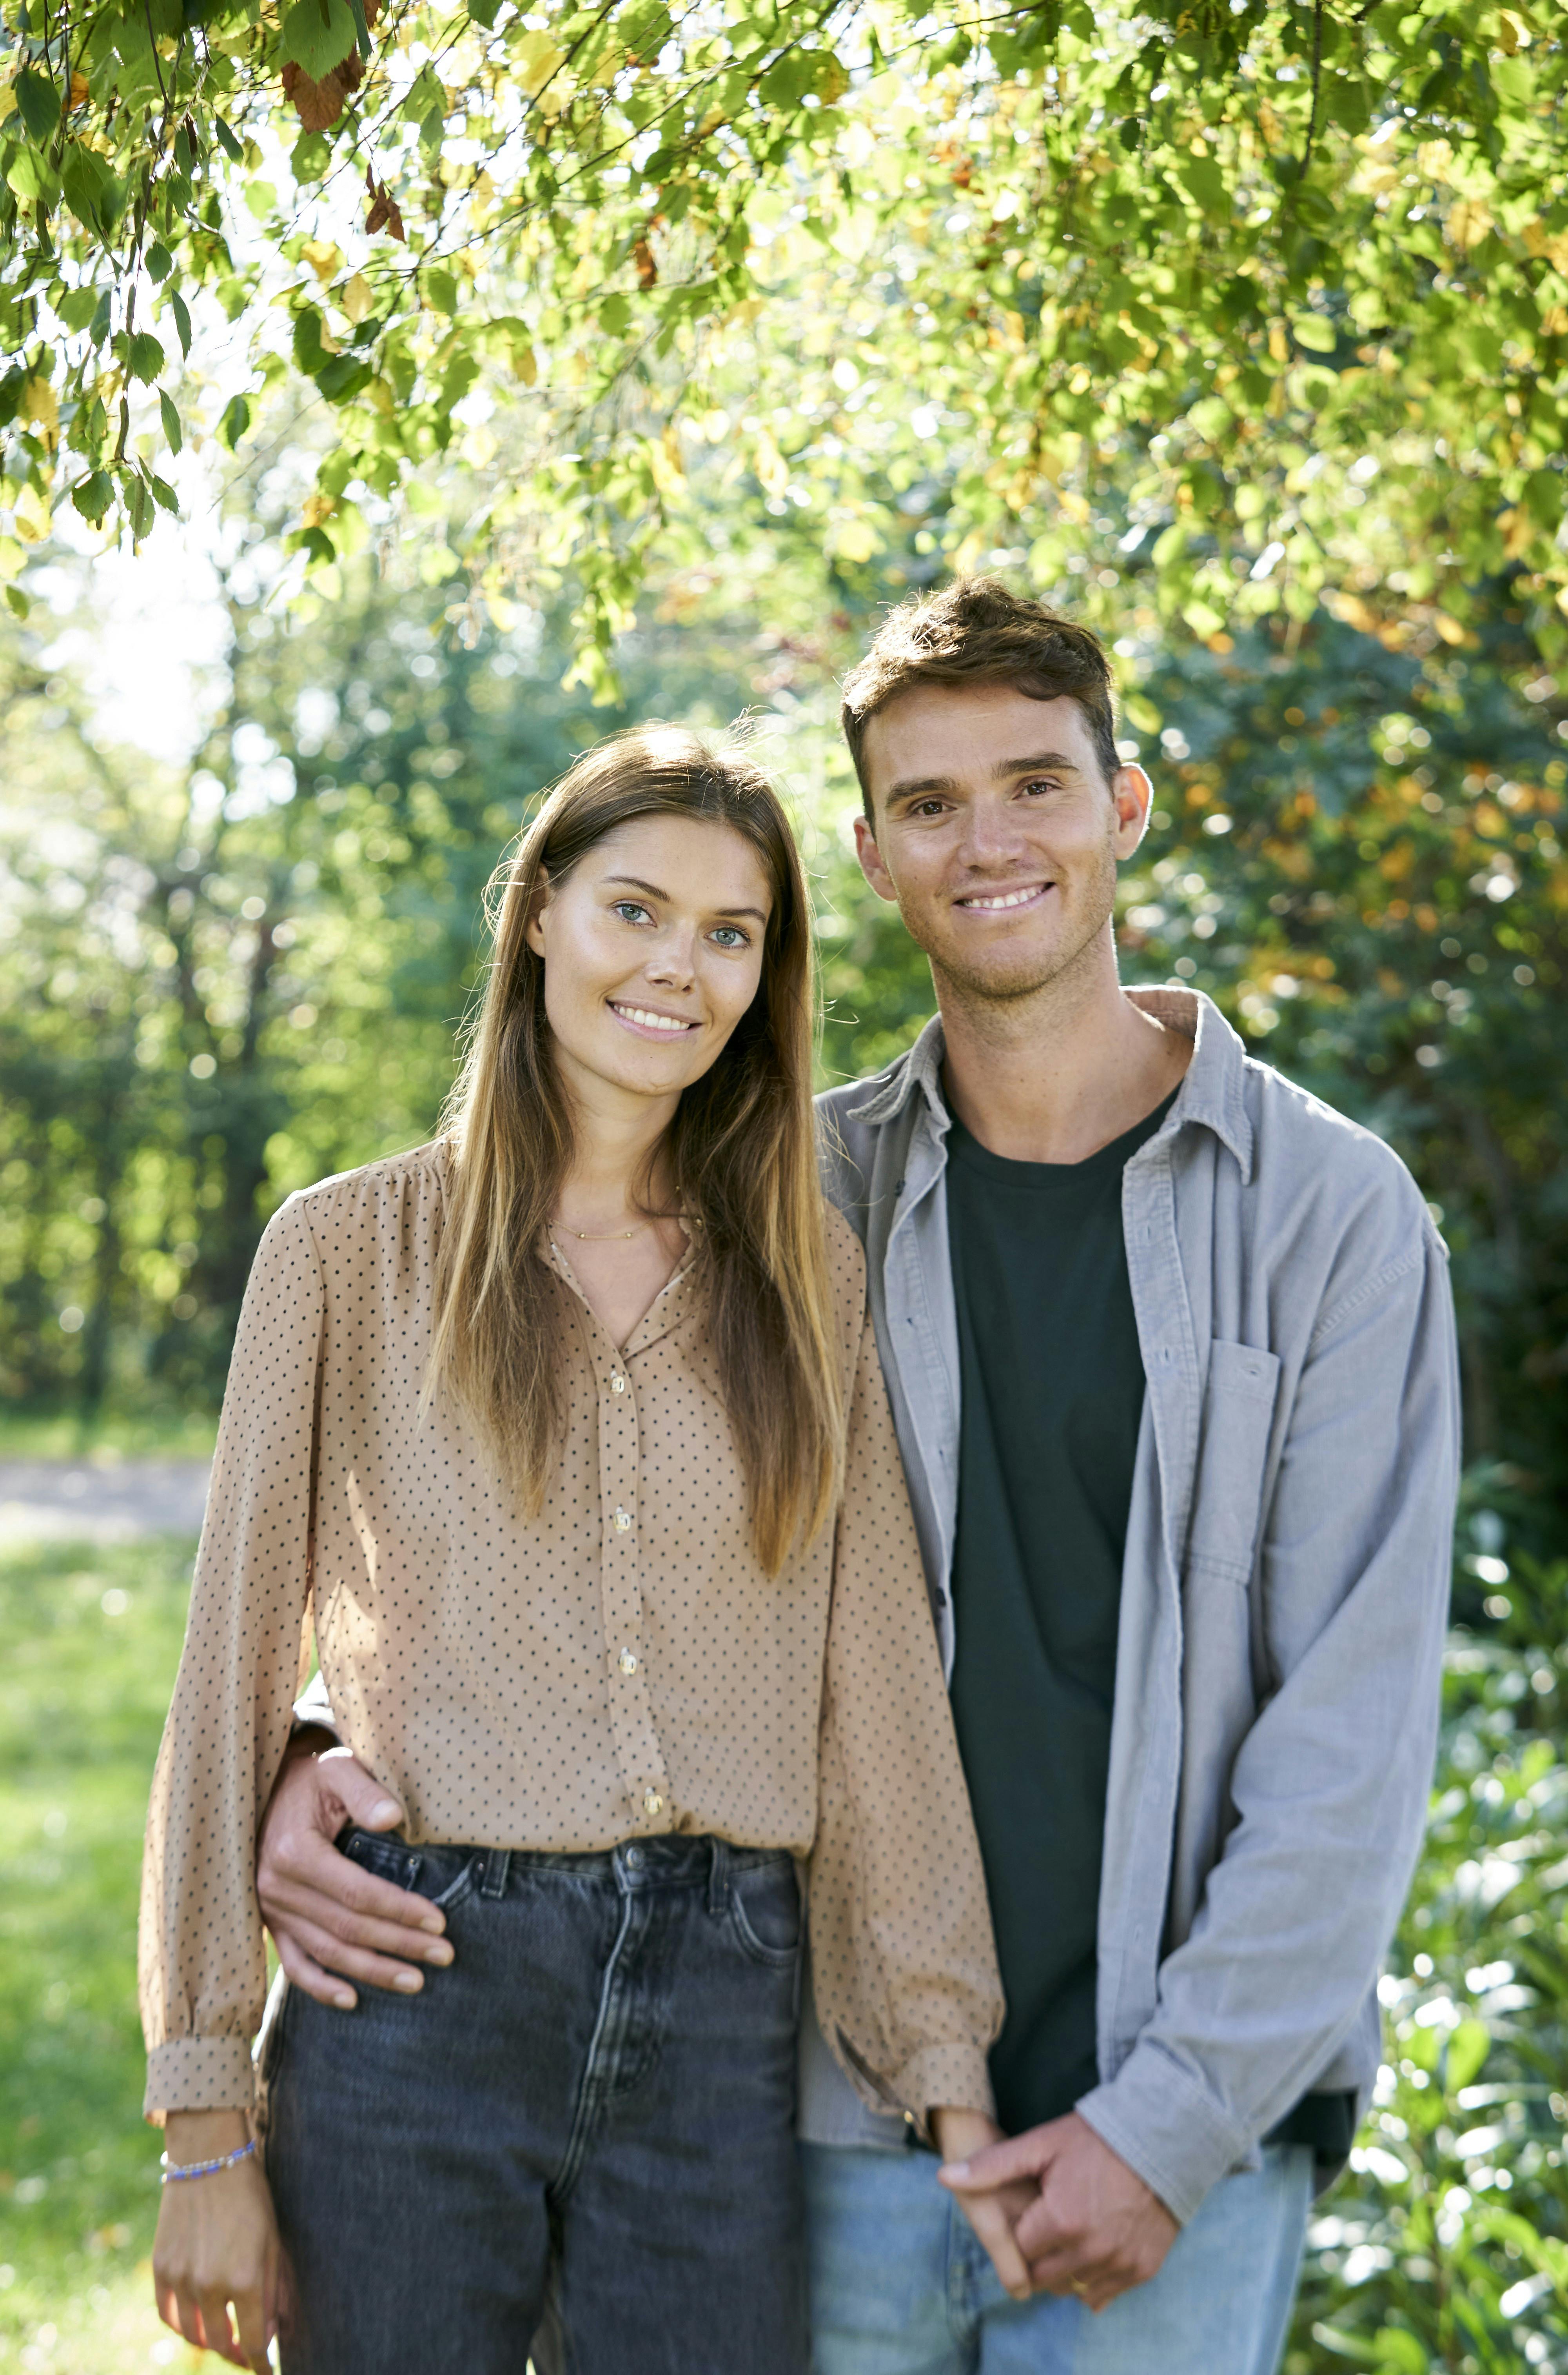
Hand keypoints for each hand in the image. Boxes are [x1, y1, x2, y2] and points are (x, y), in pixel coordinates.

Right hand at [152, 2111, 283, 2369]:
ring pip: (192, 2334)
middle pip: (221, 2344)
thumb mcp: (273, 2241)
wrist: (209, 2157)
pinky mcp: (160, 2268)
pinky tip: (195, 2322)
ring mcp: (181, 2279)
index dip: (262, 2363)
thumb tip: (274, 2332)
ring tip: (223, 2339)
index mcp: (246, 2279)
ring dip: (209, 2343)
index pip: (255, 2343)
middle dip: (237, 2354)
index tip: (267, 2371)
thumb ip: (274, 2290)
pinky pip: (167, 2314)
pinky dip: (182, 2325)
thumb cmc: (250, 2196)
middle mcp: (210, 2285)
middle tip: (247, 2353)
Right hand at [256, 1737, 451, 2006]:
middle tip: (444, 1956)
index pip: (357, 1893)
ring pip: (327, 1953)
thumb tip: (394, 1819)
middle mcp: (277, 1888)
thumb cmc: (313, 1776)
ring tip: (416, 1981)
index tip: (440, 1922)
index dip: (400, 1910)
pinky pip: (294, 1964)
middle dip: (399, 1945)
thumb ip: (365, 1793)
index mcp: (295, 1852)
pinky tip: (352, 2000)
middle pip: (348, 1928)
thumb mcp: (338, 1769)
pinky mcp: (270, 1922)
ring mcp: (272, 1910)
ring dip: (372, 1972)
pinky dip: (321, 1987)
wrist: (270, 1785)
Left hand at [939, 2110, 1177, 2309]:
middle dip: (1038, 2255)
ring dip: (1065, 2270)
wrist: (1161, 2139)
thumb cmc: (1096, 2138)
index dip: (1021, 2230)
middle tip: (1049, 2223)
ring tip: (1071, 2233)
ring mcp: (1120, 2263)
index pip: (1019, 2250)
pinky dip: (1094, 2279)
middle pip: (1043, 2276)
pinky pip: (1104, 2295)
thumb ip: (993, 2166)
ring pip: (1072, 2289)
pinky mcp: (1143, 2269)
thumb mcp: (1041, 2145)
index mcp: (1061, 2220)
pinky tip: (1094, 2247)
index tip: (1032, 2209)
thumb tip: (944, 2177)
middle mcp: (1091, 2250)